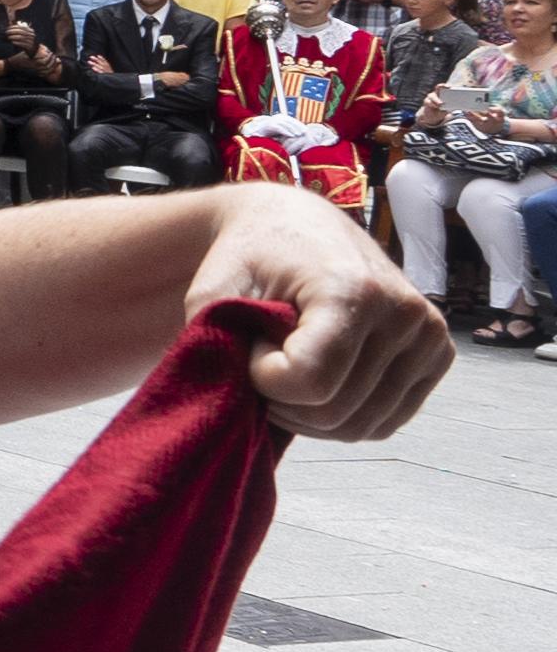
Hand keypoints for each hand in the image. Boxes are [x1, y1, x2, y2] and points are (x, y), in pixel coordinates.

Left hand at [189, 187, 448, 438]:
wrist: (297, 226)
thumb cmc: (250, 258)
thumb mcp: (213, 293)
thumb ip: (216, 345)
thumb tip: (236, 400)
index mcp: (355, 290)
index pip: (310, 384)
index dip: (262, 377)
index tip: (252, 341)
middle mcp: (404, 312)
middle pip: (335, 413)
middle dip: (282, 398)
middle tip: (267, 355)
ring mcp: (429, 335)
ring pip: (360, 426)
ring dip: (310, 414)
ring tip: (290, 367)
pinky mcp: (438, 355)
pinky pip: (384, 422)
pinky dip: (343, 417)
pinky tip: (320, 383)